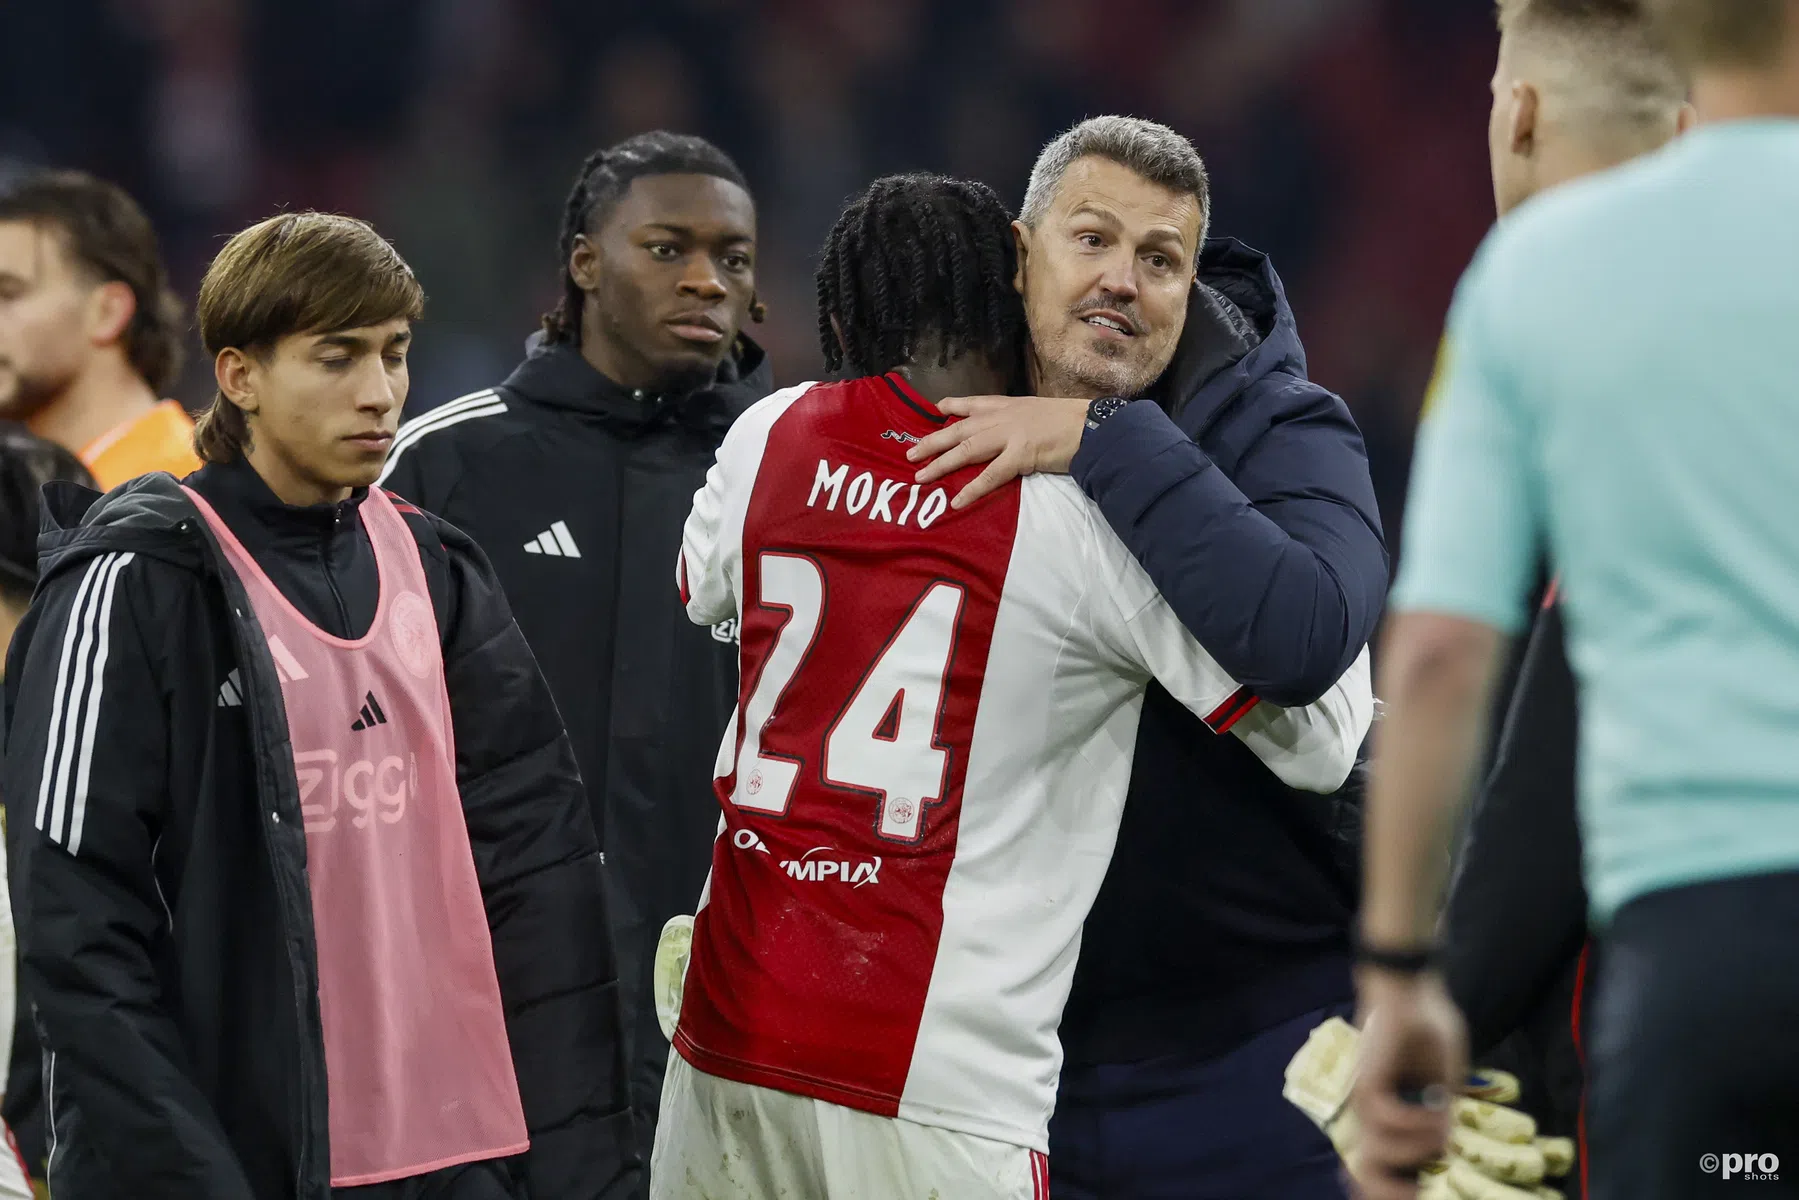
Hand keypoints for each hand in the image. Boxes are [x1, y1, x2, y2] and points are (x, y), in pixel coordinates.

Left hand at [905, 395, 1089, 509]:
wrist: (1094, 426)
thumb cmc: (1073, 421)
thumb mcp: (1042, 410)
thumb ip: (1023, 418)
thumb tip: (1015, 429)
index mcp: (1011, 405)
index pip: (975, 403)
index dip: (953, 407)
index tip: (936, 409)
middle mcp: (1004, 417)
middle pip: (960, 428)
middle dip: (933, 441)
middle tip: (911, 454)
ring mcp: (1011, 435)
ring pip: (967, 449)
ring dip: (941, 463)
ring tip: (921, 476)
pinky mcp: (1021, 456)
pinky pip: (991, 475)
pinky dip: (973, 489)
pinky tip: (957, 501)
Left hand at [1350, 970, 1467, 1199]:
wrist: (1410, 989)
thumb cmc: (1427, 1029)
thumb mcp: (1442, 1083)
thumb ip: (1440, 1116)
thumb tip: (1446, 1150)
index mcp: (1388, 1120)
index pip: (1375, 1172)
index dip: (1389, 1194)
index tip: (1418, 1196)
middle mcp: (1372, 1116)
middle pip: (1366, 1177)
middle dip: (1394, 1194)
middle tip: (1421, 1190)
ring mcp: (1367, 1101)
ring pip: (1379, 1155)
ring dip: (1420, 1148)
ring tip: (1443, 1123)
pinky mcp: (1367, 1083)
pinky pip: (1387, 1120)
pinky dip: (1416, 1122)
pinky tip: (1437, 1105)